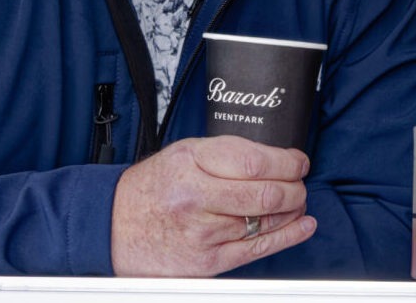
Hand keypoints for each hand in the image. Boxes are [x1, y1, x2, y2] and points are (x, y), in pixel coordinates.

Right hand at [110, 134, 315, 275]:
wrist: (113, 227)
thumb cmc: (153, 188)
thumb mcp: (184, 153)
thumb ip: (228, 152)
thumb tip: (277, 157)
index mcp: (190, 164)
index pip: (255, 161)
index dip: (288, 162)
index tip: (298, 161)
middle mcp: (195, 198)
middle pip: (267, 193)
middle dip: (294, 187)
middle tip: (298, 183)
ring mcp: (202, 234)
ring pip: (266, 221)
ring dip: (292, 210)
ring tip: (295, 201)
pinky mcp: (206, 262)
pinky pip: (257, 249)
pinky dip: (287, 237)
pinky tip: (302, 226)